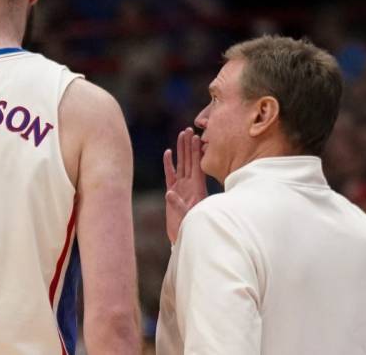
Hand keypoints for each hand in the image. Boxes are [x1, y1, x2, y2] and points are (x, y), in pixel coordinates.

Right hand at [163, 127, 207, 242]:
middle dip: (189, 145)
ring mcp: (181, 187)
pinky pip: (171, 174)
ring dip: (181, 150)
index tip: (197, 137)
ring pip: (182, 164)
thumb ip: (178, 205)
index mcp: (197, 188)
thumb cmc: (191, 227)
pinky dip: (169, 164)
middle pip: (190, 160)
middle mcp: (190, 185)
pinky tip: (168, 153)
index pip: (197, 165)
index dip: (197, 151)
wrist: (187, 237)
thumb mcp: (187, 217)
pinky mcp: (173, 192)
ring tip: (181, 135)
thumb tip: (168, 194)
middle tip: (189, 129)